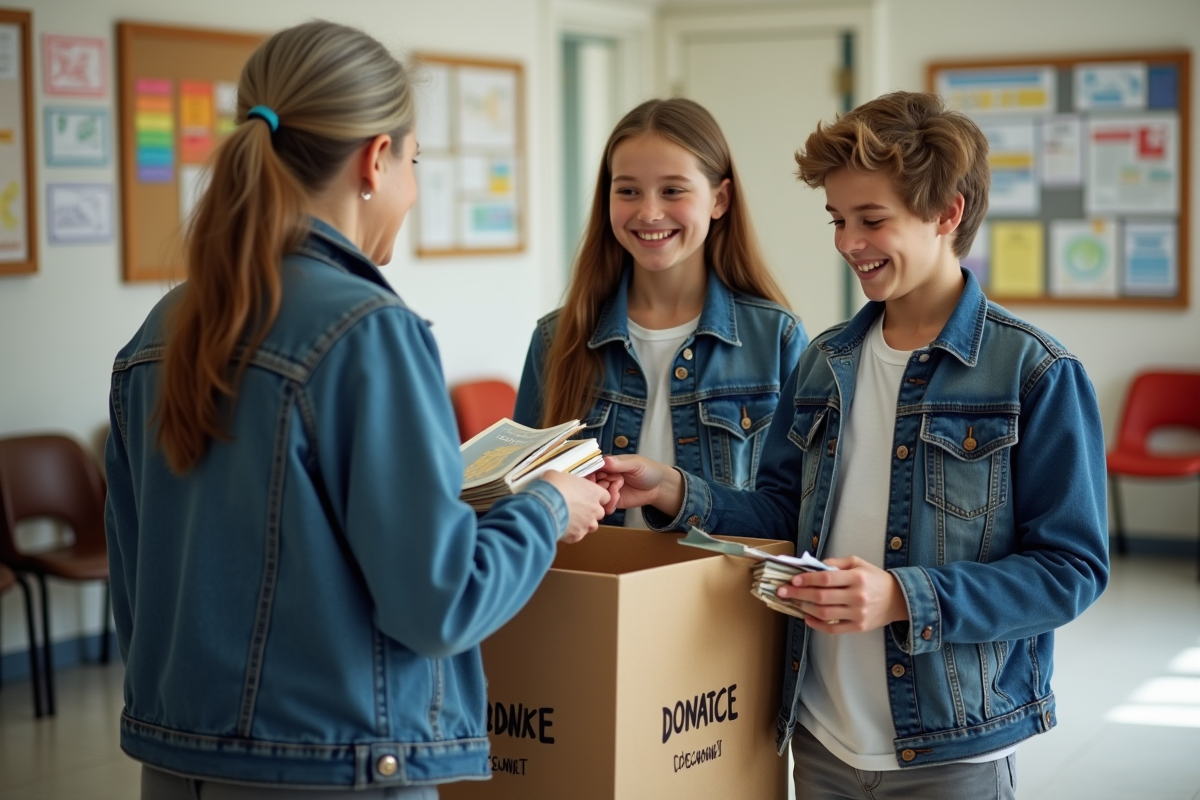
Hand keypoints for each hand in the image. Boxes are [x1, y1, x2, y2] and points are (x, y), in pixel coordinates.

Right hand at [540, 470, 608, 543]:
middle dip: (590, 512)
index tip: (588, 497)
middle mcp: (594, 509)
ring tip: (568, 519)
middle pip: (599, 513)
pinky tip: (560, 526)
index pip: (605, 497)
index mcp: (594, 492)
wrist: (544, 505)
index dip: (596, 497)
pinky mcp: (577, 536)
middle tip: (576, 508)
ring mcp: (587, 524)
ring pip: (590, 526)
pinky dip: (570, 533)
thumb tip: (560, 482)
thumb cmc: (553, 487)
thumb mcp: (560, 476)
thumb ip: (568, 482)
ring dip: (582, 524)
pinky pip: (576, 535)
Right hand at [592, 455, 682, 516]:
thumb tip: (604, 460)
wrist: (659, 487)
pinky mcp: (613, 501)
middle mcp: (606, 477)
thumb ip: (619, 463)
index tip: (596, 477)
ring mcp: (609, 490)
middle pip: (592, 483)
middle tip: (611, 484)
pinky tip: (617, 500)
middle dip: (599, 486)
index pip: (592, 468)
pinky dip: (608, 505)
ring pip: (597, 496)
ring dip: (604, 495)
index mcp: (608, 464)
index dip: (591, 473)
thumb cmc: (649, 470)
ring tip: (616, 492)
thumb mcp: (635, 464)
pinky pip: (605, 506)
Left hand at [775, 556, 908, 633]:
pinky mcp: (858, 627)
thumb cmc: (874, 578)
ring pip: (824, 613)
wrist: (897, 600)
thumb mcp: (858, 563)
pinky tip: (807, 618)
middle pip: (821, 597)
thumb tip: (813, 566)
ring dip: (805, 608)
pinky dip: (817, 625)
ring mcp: (858, 614)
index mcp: (857, 578)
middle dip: (798, 594)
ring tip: (794, 602)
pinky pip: (833, 629)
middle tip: (782, 591)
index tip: (792, 579)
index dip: (807, 579)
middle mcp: (857, 597)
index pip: (826, 579)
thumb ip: (836, 563)